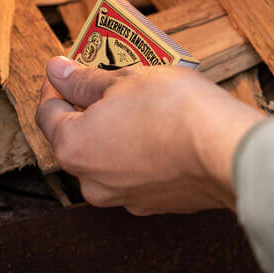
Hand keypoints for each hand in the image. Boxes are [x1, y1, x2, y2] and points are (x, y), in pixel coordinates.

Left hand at [35, 57, 261, 214]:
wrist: (226, 150)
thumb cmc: (174, 109)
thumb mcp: (125, 78)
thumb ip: (84, 79)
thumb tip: (58, 71)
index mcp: (74, 147)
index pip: (48, 113)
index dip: (55, 84)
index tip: (67, 68)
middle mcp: (92, 182)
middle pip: (77, 138)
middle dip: (89, 108)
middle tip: (109, 80)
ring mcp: (125, 198)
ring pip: (108, 157)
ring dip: (116, 131)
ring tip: (141, 102)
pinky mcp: (156, 204)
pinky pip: (137, 173)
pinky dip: (141, 151)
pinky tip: (162, 129)